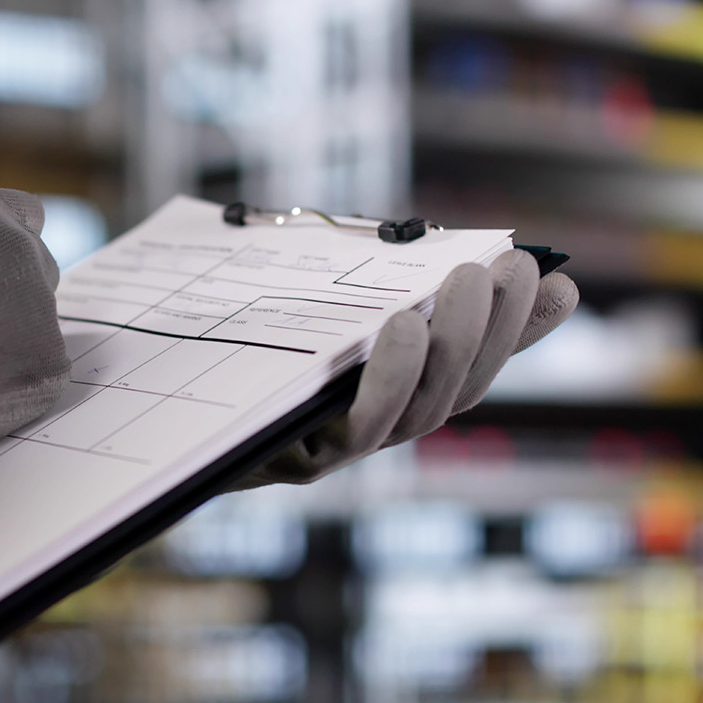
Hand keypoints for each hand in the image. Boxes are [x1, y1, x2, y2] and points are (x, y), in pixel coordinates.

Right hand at [0, 190, 69, 481]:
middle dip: (11, 291)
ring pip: (37, 324)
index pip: (24, 212)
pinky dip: (13, 381)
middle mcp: (26, 255)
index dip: (6, 238)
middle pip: (35, 269)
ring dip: (10, 340)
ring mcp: (44, 310)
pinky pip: (39, 369)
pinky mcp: (51, 361)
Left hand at [234, 250, 577, 487]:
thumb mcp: (305, 294)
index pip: (473, 364)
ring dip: (456, 344)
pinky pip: (360, 426)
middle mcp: (369, 429)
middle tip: (514, 265)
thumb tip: (444, 241)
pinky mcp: (298, 461)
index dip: (520, 331)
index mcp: (381, 392)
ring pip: (421, 411)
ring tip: (469, 280)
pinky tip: (400, 327)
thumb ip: (372, 279)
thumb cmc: (228, 339)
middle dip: (497, 326)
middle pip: (457, 390)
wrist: (143, 396)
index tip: (560, 281)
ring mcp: (337, 450)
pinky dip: (390, 378)